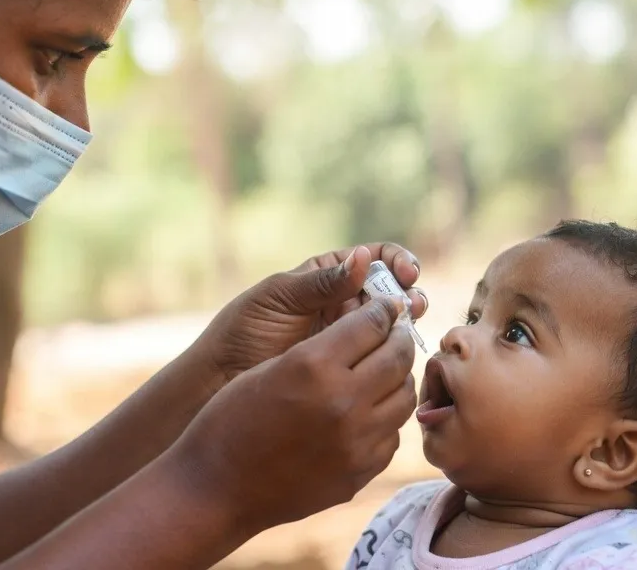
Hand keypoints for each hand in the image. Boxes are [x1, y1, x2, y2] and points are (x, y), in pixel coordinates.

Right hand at [171, 297, 417, 531]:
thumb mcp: (269, 368)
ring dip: (399, 378)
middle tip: (396, 333)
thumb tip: (368, 329)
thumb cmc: (231, 419)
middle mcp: (342, 403)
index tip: (386, 307)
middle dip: (399, 339)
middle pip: (397, 358)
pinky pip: (392, 435)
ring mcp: (356, 443)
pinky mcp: (359, 473)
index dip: (382, 310)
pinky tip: (369, 412)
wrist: (216, 488)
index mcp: (313, 366)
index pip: (371, 324)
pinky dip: (387, 418)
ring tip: (387, 371)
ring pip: (404, 398)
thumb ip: (321, 349)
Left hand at [195, 244, 427, 385]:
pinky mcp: (349, 367)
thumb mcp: (280, 299)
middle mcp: (343, 302)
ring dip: (407, 321)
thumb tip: (363, 259)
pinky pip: (380, 356)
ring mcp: (348, 336)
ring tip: (410, 323)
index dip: (396, 262)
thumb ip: (322, 283)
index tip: (405, 273)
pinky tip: (399, 353)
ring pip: (391, 322)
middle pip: (391, 289)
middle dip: (408, 292)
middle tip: (412, 304)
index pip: (374, 259)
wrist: (224, 379)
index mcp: (327, 275)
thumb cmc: (244, 331)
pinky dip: (395, 352)